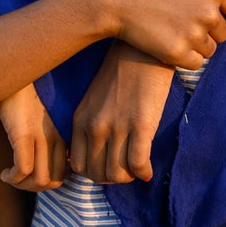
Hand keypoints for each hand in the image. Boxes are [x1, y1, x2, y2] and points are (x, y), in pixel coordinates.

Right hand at [0, 84, 68, 191]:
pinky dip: (12, 178)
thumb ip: (45, 143)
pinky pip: (23, 169)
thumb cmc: (19, 102)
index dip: (46, 183)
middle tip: (18, 181)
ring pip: (40, 180)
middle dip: (34, 189)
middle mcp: (54, 137)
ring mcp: (40, 136)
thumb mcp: (38, 124)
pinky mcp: (23, 134)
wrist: (8, 78)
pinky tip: (4, 173)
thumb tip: (40, 170)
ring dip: (22, 186)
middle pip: (55, 181)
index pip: (65, 173)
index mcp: (61, 135)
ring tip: (10, 178)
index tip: (29, 177)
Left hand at [71, 43, 173, 182]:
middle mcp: (94, 127)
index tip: (108, 165)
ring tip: (136, 167)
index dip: (95, 173)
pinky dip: (143, 171)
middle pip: (97, 174)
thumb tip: (100, 152)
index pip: (78, 166)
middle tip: (125, 169)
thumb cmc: (121, 71)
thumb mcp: (94, 98)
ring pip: (117, 174)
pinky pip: (137, 163)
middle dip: (112, 178)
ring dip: (128, 177)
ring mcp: (117, 127)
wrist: (142, 48)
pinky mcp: (141, 124)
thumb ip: (92, 123)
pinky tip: (147, 167)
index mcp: (80, 120)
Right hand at [102, 0, 225, 70]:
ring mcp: (193, 33)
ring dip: (196, 45)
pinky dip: (183, 58)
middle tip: (182, 19)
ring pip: (210, 50)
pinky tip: (167, 42)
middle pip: (225, 34)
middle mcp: (209, 11)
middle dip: (210, 30)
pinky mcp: (177, 52)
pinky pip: (195, 64)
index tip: (209, 14)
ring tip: (172, 29)